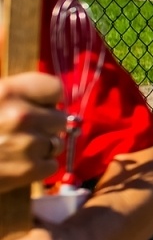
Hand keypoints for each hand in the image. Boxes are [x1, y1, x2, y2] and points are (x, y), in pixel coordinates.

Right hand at [0, 74, 66, 193]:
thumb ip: (9, 89)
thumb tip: (20, 69)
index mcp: (6, 91)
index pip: (53, 88)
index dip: (45, 99)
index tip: (36, 105)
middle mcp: (21, 115)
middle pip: (59, 118)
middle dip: (44, 125)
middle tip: (21, 131)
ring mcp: (26, 144)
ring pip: (55, 143)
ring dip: (40, 147)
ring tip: (14, 149)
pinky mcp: (27, 170)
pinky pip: (51, 165)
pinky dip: (37, 168)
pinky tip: (16, 165)